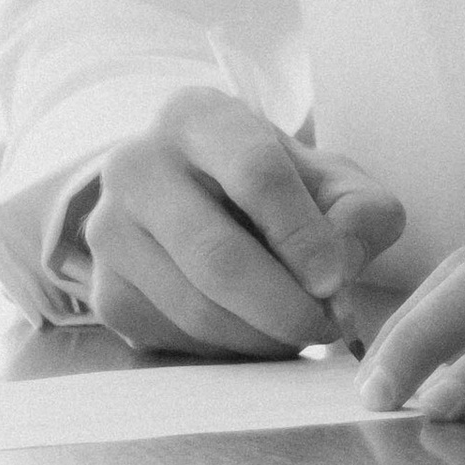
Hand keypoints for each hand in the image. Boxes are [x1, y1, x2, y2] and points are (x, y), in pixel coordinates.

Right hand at [83, 87, 405, 357]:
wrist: (202, 200)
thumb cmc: (278, 186)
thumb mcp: (333, 179)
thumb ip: (359, 212)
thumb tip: (338, 270)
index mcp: (197, 116)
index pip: (256, 172)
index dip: (302, 234)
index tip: (335, 281)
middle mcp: (137, 165)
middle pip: (217, 254)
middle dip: (284, 305)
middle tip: (325, 326)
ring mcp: (109, 231)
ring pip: (195, 307)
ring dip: (261, 335)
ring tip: (299, 329)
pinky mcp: (104, 291)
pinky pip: (174, 337)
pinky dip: (227, 349)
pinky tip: (255, 331)